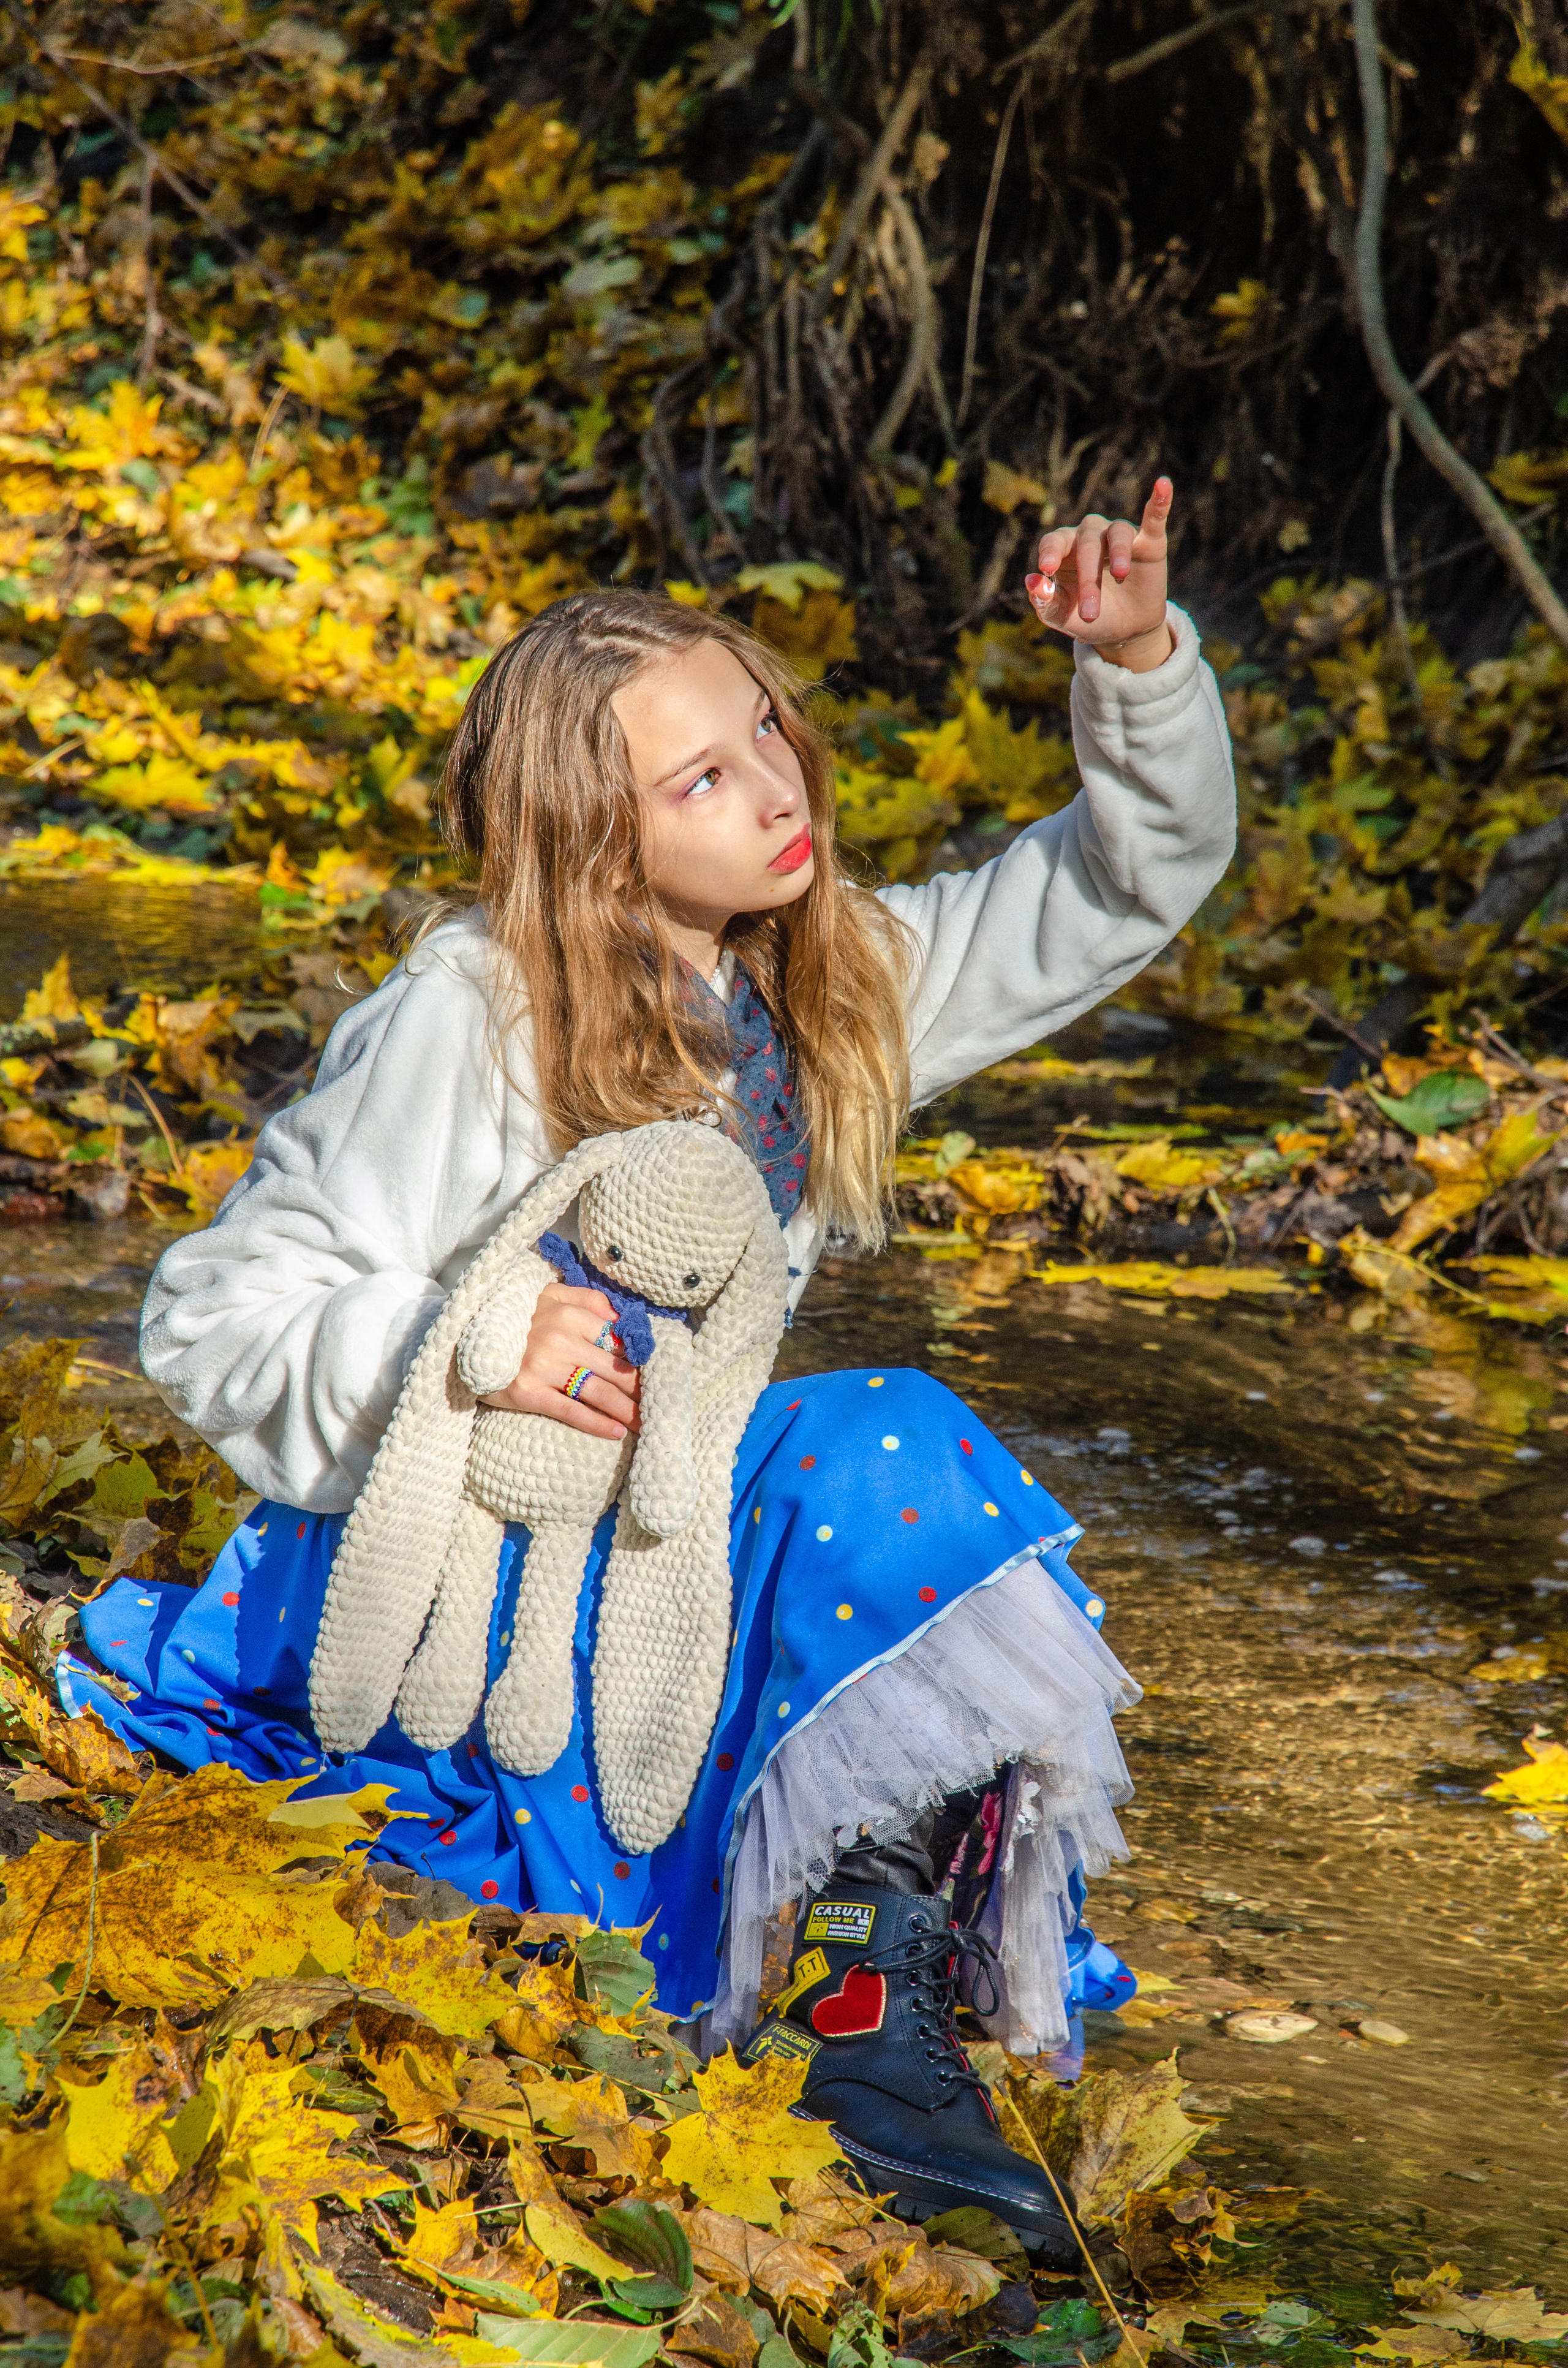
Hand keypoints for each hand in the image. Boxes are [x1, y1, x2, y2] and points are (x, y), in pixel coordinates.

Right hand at [478, 1281, 640, 1440]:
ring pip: (599, 1392)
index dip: (639, 1360)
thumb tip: (621, 1319)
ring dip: (628, 1410)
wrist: (463, 1340)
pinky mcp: (527, 1393)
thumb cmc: (513, 1318)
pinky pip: (572, 1411)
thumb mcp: (548, 1296)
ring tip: (647, 1423)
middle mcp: (558, 1338)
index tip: (655, 1375)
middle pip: (614, 1369)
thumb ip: (587, 1299)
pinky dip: (598, 1423)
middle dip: (640, 1390)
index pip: (617, 1340)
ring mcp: (542, 1367)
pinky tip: (617, 1432)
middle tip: (660, 1405)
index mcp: (567, 1312)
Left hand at [1025, 477, 1174, 670]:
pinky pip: (1154, 516)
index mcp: (1064, 549)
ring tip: (1120, 576)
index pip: (1053, 542)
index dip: (1049, 552)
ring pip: (1117, 533)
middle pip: (1087, 546)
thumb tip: (1031, 580)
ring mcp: (1120, 536)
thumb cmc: (1085, 617)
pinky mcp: (1149, 541)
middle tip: (1090, 613)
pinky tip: (1163, 485)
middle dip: (1088, 581)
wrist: (1124, 632)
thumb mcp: (1061, 616)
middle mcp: (1090, 535)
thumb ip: (1045, 600)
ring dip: (1119, 553)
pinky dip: (1159, 501)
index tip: (1046, 569)